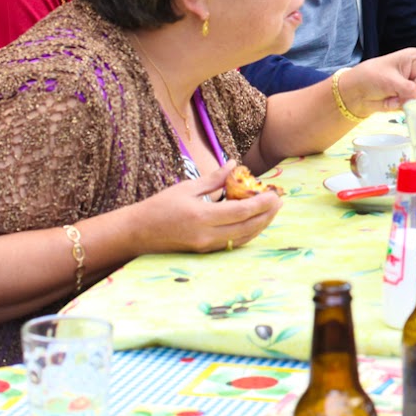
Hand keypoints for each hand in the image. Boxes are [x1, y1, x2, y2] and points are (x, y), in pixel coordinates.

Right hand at [128, 163, 281, 253]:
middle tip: (279, 200)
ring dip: (261, 225)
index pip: (241, 212)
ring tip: (272, 210)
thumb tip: (234, 164)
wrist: (136, 233)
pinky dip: (247, 232)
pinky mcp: (204, 252)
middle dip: (267, 215)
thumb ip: (214, 178)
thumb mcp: (187, 188)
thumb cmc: (159, 206)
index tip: (274, 193)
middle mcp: (206, 235)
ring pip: (242, 238)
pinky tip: (255, 221)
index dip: (262, 204)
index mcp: (201, 216)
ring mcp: (205, 246)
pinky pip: (233, 243)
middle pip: (247, 227)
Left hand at [344, 46, 415, 112]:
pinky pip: (415, 107)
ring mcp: (415, 85)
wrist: (356, 93)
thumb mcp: (388, 79)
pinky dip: (401, 106)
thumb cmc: (369, 77)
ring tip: (390, 95)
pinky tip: (390, 101)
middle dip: (411, 92)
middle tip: (394, 88)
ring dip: (404, 100)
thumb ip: (407, 89)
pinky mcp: (411, 98)